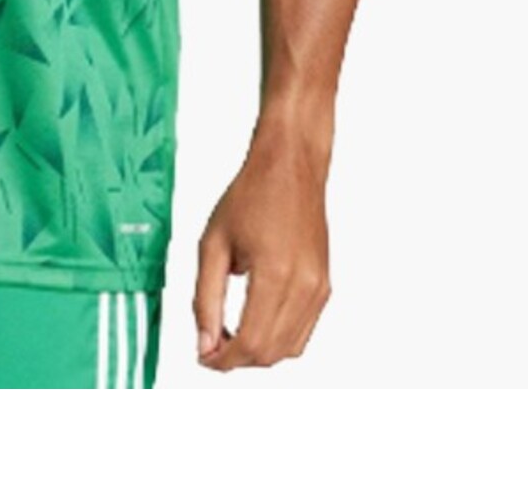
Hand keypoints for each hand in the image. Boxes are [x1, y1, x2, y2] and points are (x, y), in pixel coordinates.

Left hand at [192, 122, 331, 372]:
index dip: (222, 360)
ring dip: (257, 352)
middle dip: (237, 359)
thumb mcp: (213, 243)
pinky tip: (254, 321)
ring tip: (228, 333)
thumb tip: (205, 343)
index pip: (250, 343)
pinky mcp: (325, 286)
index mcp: (275, 274)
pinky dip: (277, 339)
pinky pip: (302, 332)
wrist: (290, 167)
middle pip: (270, 353)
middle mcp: (304, 286)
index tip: (202, 356)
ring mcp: (319, 288)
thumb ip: (205, 298)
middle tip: (210, 345)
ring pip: (289, 350)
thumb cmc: (250, 195)